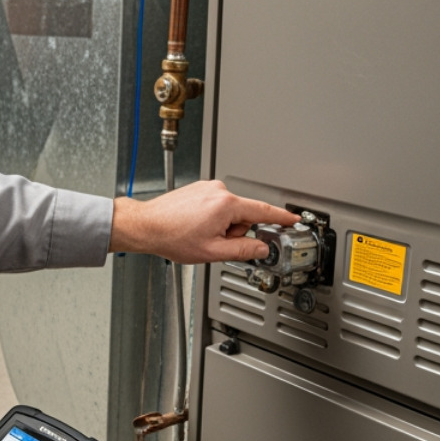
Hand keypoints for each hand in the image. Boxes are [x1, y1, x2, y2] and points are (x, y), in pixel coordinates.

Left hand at [109, 180, 298, 263]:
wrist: (146, 226)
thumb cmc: (172, 236)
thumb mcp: (213, 251)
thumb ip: (243, 250)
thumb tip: (260, 248)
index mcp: (226, 204)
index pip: (263, 211)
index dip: (281, 217)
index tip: (292, 219)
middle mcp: (218, 191)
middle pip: (243, 215)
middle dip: (234, 231)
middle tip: (214, 242)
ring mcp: (207, 188)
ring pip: (229, 212)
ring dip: (221, 226)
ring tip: (199, 234)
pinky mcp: (198, 189)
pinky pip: (216, 206)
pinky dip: (211, 219)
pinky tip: (194, 226)